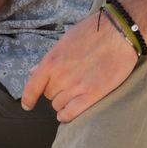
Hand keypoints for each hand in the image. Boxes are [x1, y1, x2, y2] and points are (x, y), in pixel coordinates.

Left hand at [20, 11, 138, 122]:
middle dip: (55, 91)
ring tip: (72, 95)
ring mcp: (76, 87)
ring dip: (62, 102)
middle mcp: (60, 76)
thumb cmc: (93, 32)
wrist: (118, 32)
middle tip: (66, 85)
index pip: (32, 86)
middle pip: (48, 95)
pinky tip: (68, 113)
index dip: (28, 98)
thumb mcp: (65, 41)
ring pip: (58, 105)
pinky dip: (67, 115)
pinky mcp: (92, 94)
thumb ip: (50, 59)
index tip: (27, 105)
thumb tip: (34, 71)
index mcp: (51, 61)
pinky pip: (71, 113)